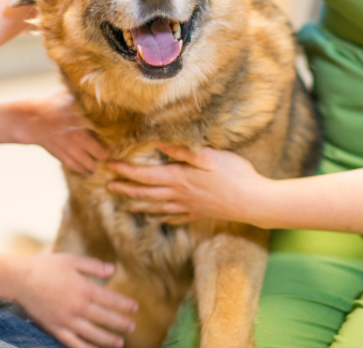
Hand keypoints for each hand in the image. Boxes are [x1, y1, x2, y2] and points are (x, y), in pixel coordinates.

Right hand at [8, 87, 108, 173]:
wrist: (30, 119)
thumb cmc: (53, 105)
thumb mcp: (69, 95)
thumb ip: (84, 95)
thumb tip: (100, 87)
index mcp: (82, 119)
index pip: (106, 133)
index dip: (115, 138)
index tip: (119, 138)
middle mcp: (77, 136)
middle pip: (101, 154)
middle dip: (107, 155)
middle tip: (110, 153)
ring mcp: (68, 148)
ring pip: (89, 165)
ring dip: (95, 165)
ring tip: (99, 162)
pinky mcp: (60, 155)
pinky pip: (76, 167)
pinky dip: (83, 170)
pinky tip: (88, 169)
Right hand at [17, 253, 137, 347]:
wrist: (21, 280)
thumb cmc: (46, 267)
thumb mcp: (72, 260)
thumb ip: (93, 266)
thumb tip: (112, 270)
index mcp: (84, 288)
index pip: (111, 300)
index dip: (125, 305)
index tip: (135, 308)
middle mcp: (78, 307)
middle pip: (105, 318)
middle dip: (121, 323)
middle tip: (132, 327)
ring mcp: (67, 320)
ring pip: (93, 334)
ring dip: (108, 339)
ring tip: (120, 343)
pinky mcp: (56, 329)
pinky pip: (74, 343)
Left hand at [107, 143, 265, 224]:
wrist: (253, 202)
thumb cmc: (234, 174)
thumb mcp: (209, 156)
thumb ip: (182, 150)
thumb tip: (158, 143)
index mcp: (179, 178)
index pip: (145, 175)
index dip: (126, 170)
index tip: (110, 165)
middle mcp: (180, 195)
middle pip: (146, 193)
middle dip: (126, 189)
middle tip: (109, 186)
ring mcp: (190, 207)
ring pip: (158, 208)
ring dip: (139, 204)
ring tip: (127, 204)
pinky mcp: (201, 214)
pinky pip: (177, 217)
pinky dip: (164, 218)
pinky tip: (160, 218)